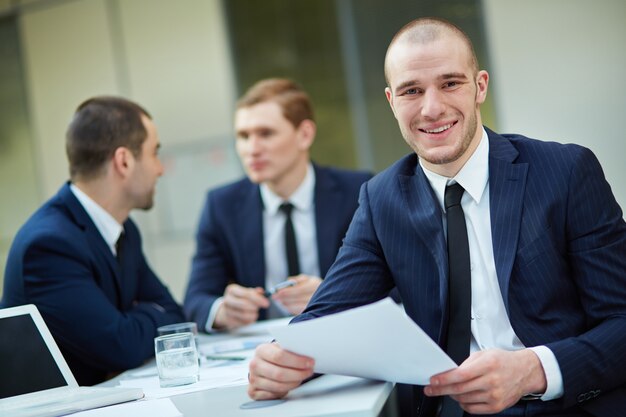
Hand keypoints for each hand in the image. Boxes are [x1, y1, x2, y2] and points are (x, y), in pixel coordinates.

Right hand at [214, 284, 269, 329]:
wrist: (226, 309)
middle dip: (255, 307)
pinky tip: (249, 318)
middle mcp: (227, 299)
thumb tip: (262, 292)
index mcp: (232, 289)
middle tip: (258, 308)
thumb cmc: (238, 299)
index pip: (247, 294)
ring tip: (254, 313)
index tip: (266, 303)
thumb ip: (254, 292)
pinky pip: (242, 322)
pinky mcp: (228, 320)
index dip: (258, 299)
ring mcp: (226, 310)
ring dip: (253, 315)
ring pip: (244, 315)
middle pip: (244, 304)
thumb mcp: (245, 292)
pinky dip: (249, 321)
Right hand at [248, 342, 314, 399]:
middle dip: (298, 374)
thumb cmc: (275, 356)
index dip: (297, 360)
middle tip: (309, 371)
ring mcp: (253, 379)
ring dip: (294, 383)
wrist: (263, 365)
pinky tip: (290, 384)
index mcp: (261, 350)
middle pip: (279, 373)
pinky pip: (274, 395)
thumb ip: (290, 349)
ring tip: (302, 377)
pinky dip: (285, 391)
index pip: (279, 356)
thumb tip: (307, 350)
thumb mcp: (281, 348)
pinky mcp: (254, 392)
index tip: (310, 362)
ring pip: (278, 386)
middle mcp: (255, 365)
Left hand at [271, 275, 321, 314]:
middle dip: (284, 297)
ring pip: (298, 306)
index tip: (278, 291)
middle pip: (297, 298)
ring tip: (280, 301)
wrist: (326, 296)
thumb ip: (298, 279)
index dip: (287, 291)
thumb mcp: (307, 279)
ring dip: (287, 304)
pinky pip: (300, 311)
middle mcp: (317, 295)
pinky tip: (286, 306)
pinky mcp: (313, 312)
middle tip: (275, 297)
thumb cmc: (313, 286)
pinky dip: (291, 309)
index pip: (299, 289)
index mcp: (315, 284)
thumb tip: (288, 281)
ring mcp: (316, 305)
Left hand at [424, 349, 546, 413]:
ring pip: (464, 399)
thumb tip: (449, 373)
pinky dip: (463, 403)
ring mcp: (495, 396)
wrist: (525, 372)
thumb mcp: (484, 354)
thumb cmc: (503, 361)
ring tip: (449, 390)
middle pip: (460, 389)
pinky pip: (472, 409)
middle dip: (441, 390)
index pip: (460, 375)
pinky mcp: (497, 407)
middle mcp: (492, 381)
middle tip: (431, 389)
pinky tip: (461, 397)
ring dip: (452, 395)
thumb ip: (466, 364)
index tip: (433, 381)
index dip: (444, 379)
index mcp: (488, 365)